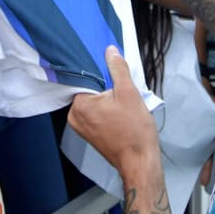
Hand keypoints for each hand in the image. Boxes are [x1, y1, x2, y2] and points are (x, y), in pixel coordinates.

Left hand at [68, 46, 160, 176]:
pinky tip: (119, 110)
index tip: (110, 67)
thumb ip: (118, 69)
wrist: (140, 162)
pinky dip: (106, 109)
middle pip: (89, 89)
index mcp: (79, 104)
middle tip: (121, 86)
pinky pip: (95, 113)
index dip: (100, 70)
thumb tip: (110, 51)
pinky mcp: (90, 134)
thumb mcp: (129, 93)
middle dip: (105, 85)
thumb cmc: (134, 130)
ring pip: (93, 102)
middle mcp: (74, 116)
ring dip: (106, 97)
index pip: (85, 77)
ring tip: (122, 99)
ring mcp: (81, 127)